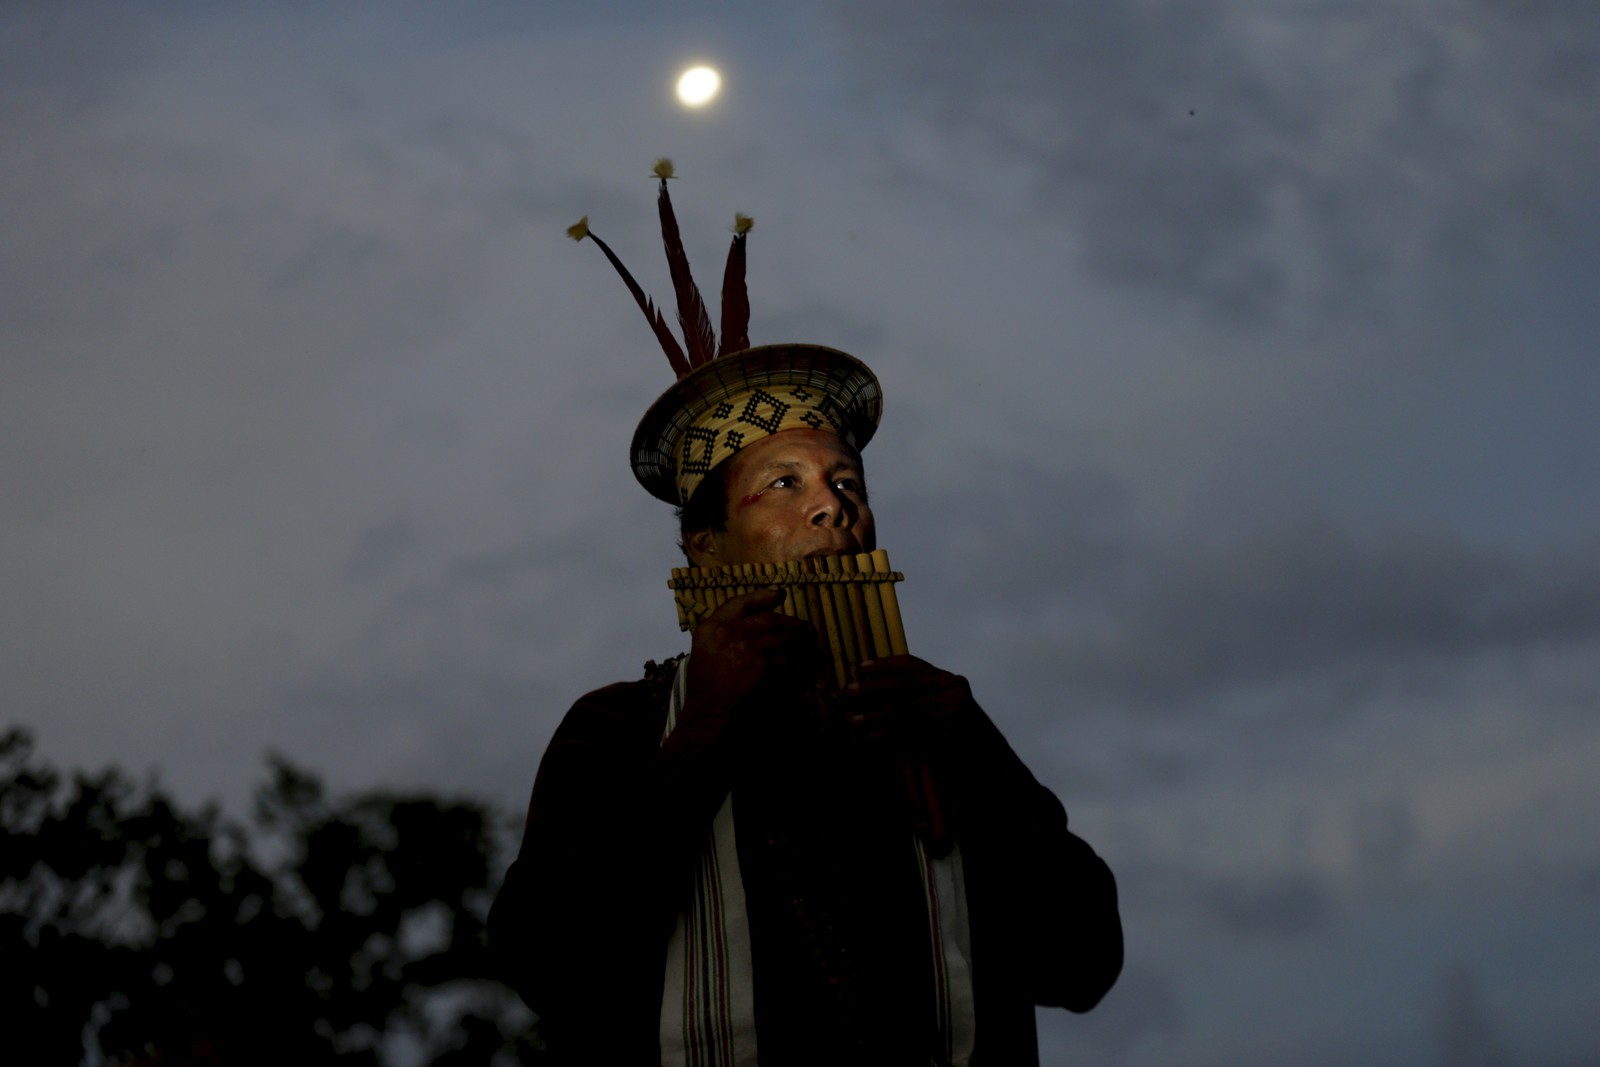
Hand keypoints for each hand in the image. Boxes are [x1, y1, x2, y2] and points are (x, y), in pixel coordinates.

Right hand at [684, 587, 821, 729]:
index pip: (741, 602)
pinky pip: (789, 660)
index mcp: (711, 627)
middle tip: (806, 628)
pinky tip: (807, 664)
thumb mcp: (702, 652)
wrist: (708, 716)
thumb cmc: (705, 690)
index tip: (781, 594)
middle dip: (792, 623)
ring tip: (812, 644)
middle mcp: (729, 632)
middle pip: (769, 619)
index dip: (763, 596)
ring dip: (801, 641)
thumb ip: (722, 634)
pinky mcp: (763, 666)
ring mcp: (747, 648)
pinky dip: (801, 662)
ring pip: (784, 638)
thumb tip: (750, 622)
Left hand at [836, 655, 974, 759]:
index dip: (884, 664)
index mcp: (949, 679)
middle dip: (871, 688)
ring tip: (852, 720)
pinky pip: (914, 731)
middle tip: (845, 692)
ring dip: (875, 715)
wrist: (989, 766)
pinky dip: (891, 734)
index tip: (860, 667)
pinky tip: (873, 737)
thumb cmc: (960, 740)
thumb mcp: (941, 711)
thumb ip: (919, 698)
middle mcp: (953, 688)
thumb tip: (875, 692)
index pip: (913, 664)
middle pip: (904, 684)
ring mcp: (955, 709)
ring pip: (906, 709)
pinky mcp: (953, 731)